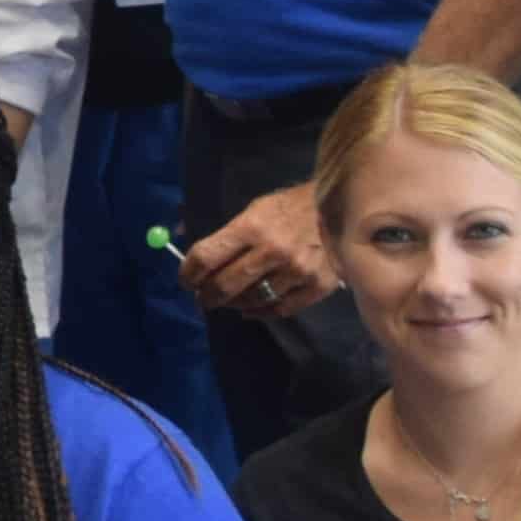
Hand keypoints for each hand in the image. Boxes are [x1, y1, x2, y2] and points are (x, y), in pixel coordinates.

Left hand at [181, 183, 333, 320]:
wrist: (342, 208)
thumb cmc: (291, 208)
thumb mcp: (254, 208)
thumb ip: (222, 230)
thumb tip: (178, 233)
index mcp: (251, 226)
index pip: (205, 257)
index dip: (188, 273)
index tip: (186, 281)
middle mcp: (272, 250)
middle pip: (225, 285)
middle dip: (206, 296)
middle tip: (203, 298)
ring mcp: (297, 270)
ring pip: (252, 300)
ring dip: (234, 304)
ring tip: (230, 300)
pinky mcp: (317, 285)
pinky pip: (280, 309)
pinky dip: (261, 312)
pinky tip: (252, 308)